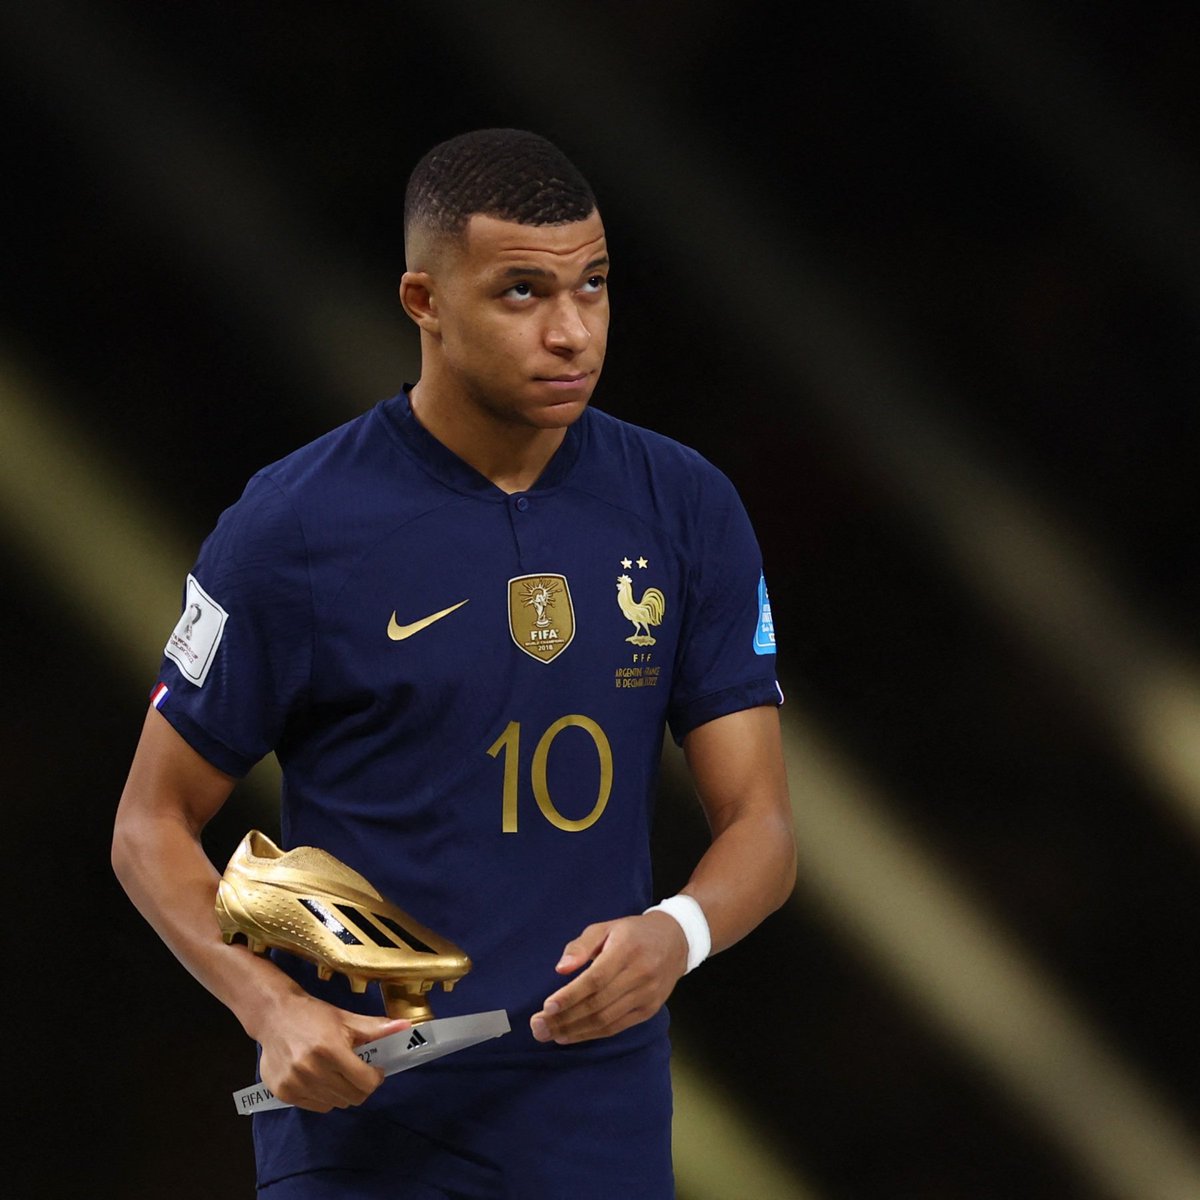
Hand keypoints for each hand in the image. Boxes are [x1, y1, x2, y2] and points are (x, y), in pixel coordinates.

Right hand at [257, 992, 410, 1111]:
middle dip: (361, 1085)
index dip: (376, 1077)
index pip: (366, 1082)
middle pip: (352, 1096)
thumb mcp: (347, 1019)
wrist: (274, 1016)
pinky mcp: (283, 1093)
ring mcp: (295, 1083)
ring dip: (342, 1092)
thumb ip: (377, 1028)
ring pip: (335, 1104)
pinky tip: (320, 1078)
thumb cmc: (314, 1016)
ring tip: (337, 1073)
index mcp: (331, 1049)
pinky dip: (324, 1097)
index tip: (375, 1069)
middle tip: (357, 1070)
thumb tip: (407, 1026)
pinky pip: (316, 1107)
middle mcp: (312, 1069)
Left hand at [530, 912, 687, 1044]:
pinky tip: (572, 1035)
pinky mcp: (649, 1010)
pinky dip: (592, 1034)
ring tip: (549, 1034)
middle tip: (538, 1027)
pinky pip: (617, 1027)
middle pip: (598, 1004)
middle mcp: (640, 974)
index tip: (547, 1006)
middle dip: (565, 1018)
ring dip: (575, 1031)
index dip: (571, 995)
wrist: (676, 941)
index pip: (596, 978)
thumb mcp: (606, 927)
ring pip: (607, 1020)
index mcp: (626, 949)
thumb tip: (560, 969)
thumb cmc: (633, 933)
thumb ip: (581, 945)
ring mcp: (647, 995)